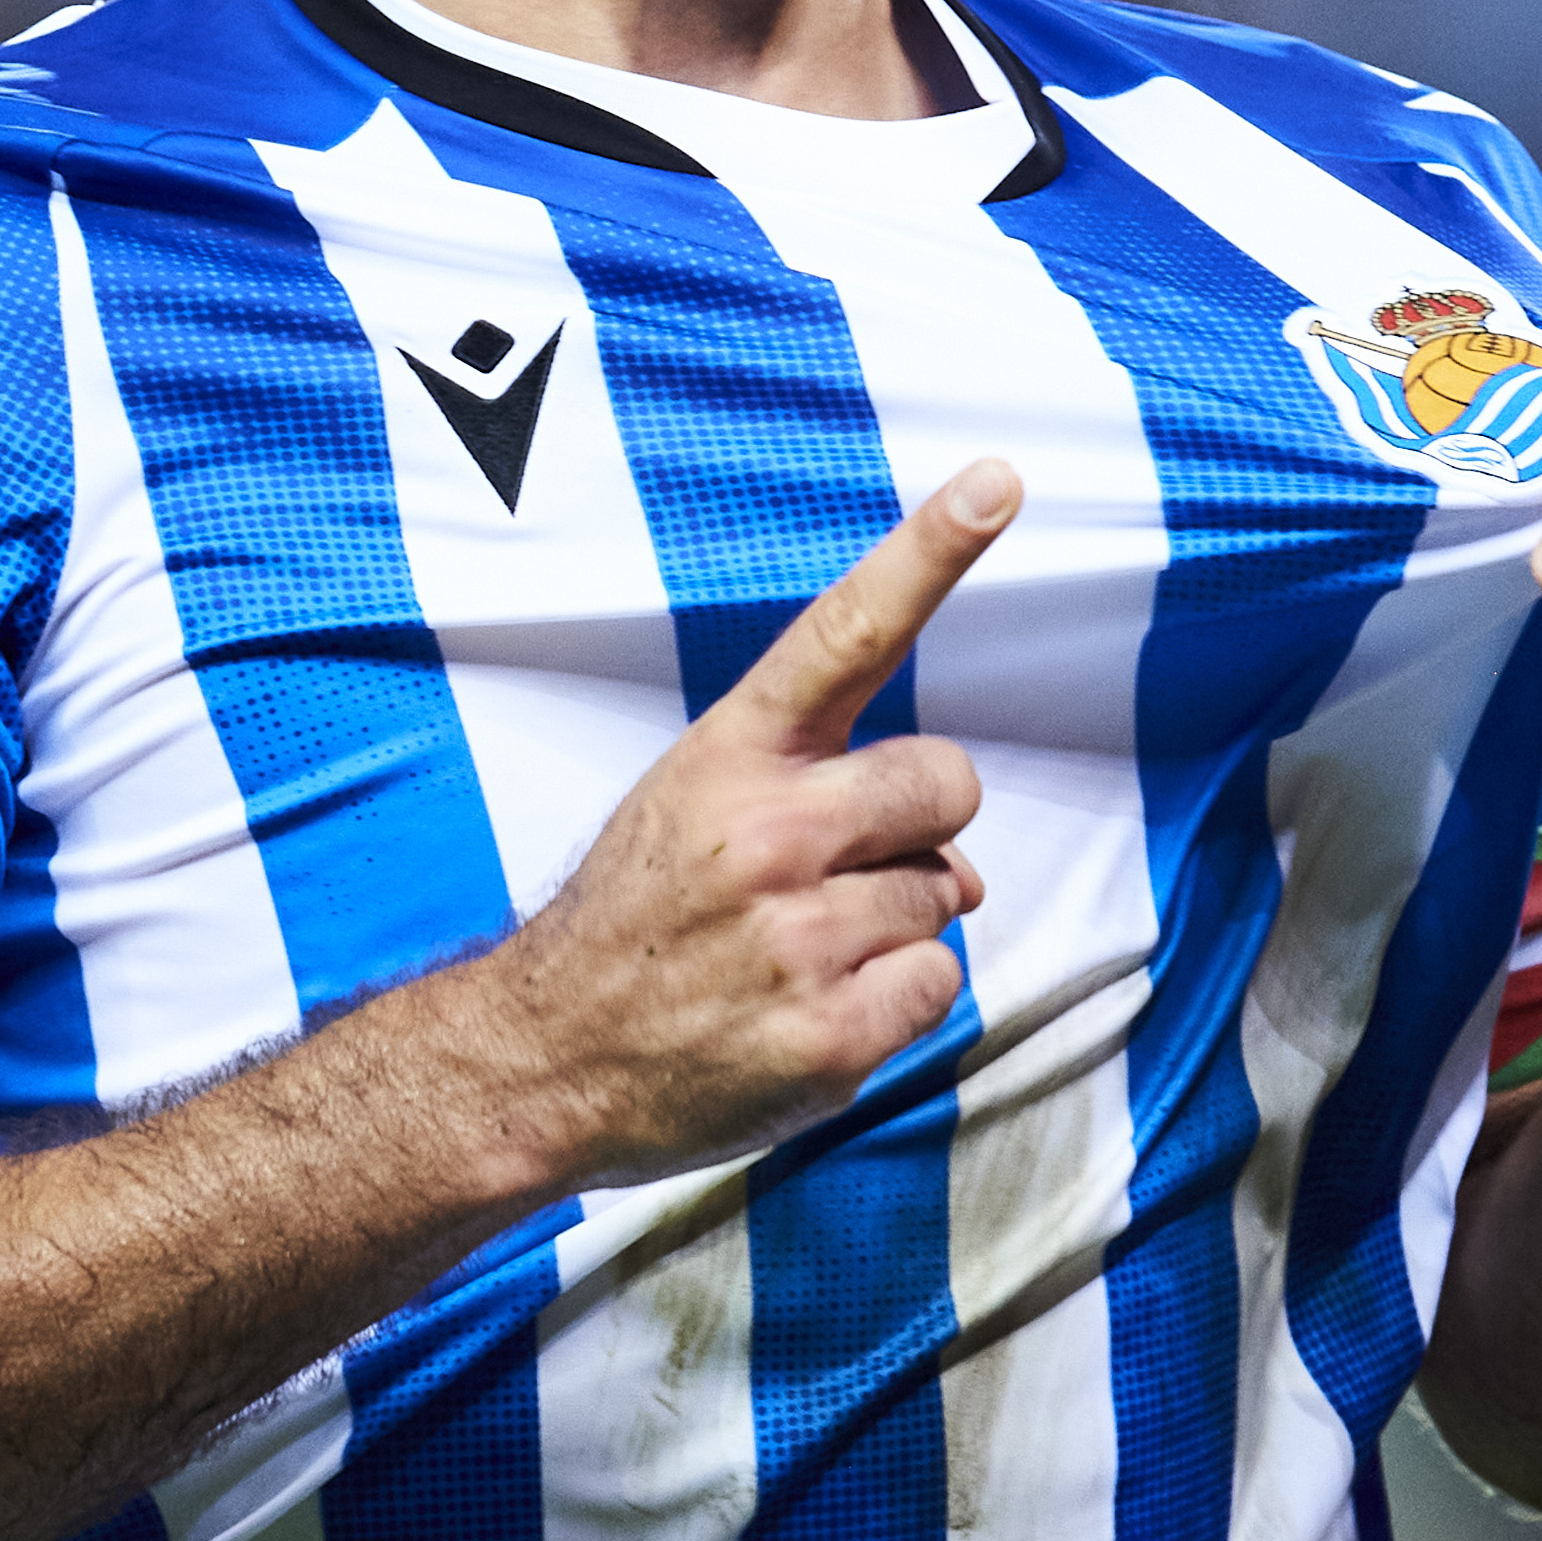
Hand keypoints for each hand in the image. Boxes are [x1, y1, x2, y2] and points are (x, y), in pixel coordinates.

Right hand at [484, 459, 1020, 1182]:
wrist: (543, 1059)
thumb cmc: (640, 920)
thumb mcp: (695, 806)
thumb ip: (830, 799)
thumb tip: (967, 874)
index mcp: (731, 755)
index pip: (847, 632)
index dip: (931, 552)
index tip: (998, 481)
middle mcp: (766, 833)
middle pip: (946, 780)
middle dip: (922, 822)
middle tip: (835, 868)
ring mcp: (797, 937)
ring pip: (945, 893)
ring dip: (893, 924)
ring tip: (793, 954)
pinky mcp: (828, 1036)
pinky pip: (939, 985)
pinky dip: (894, 1002)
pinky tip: (812, 1013)